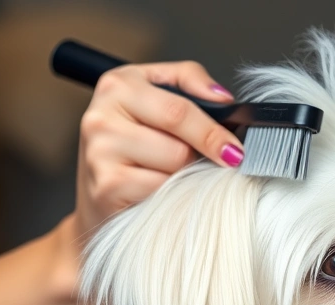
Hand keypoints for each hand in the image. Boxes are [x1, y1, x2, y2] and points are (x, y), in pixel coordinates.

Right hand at [73, 60, 243, 242]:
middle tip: (212, 163)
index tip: (236, 150)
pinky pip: (161, 192)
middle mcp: (102, 116)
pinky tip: (157, 190)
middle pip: (179, 145)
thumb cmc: (134, 142)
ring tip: (169, 172)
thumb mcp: (158, 94)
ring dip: (183, 175)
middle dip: (200, 157)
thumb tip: (223, 99)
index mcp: (119, 85)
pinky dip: (169, 194)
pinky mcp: (105, 188)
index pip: (178, 110)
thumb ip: (190, 81)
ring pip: (173, 169)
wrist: (98, 192)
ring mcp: (100, 154)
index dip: (213, 133)